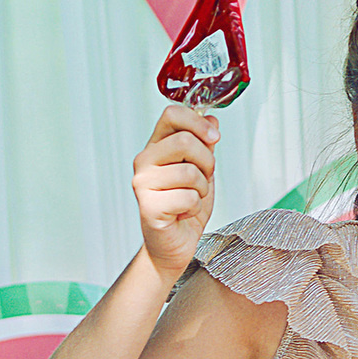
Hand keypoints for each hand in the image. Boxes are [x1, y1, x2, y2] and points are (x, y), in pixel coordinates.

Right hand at [134, 104, 219, 282]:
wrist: (174, 244)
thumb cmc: (185, 207)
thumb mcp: (201, 170)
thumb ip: (204, 144)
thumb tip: (211, 118)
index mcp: (156, 146)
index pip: (171, 114)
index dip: (197, 122)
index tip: (214, 136)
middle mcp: (145, 161)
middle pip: (185, 140)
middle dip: (207, 162)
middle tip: (203, 179)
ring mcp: (143, 183)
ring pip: (190, 171)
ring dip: (202, 189)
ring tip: (191, 199)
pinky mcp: (148, 206)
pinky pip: (188, 197)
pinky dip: (194, 208)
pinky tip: (183, 213)